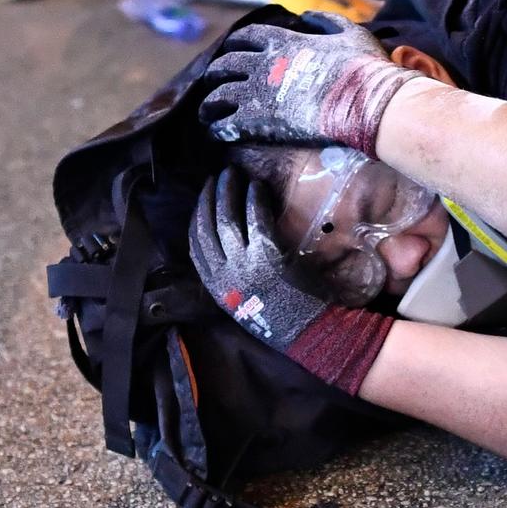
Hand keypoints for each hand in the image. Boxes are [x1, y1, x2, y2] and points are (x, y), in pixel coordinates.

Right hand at [189, 167, 328, 349]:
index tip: (202, 199)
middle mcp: (224, 275)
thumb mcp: (244, 299)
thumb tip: (228, 246)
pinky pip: (255, 221)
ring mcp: (244, 266)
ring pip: (227, 220)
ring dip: (229, 192)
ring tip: (233, 174)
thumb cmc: (283, 315)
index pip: (195, 244)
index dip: (196, 217)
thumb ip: (232, 275)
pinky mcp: (267, 257)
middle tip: (216, 177)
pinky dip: (254, 201)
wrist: (311, 333)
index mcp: (216, 287)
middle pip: (207, 227)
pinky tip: (256, 188)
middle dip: (209, 198)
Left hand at [198, 11, 421, 155]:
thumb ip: (326, 20)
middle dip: (217, 72)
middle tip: (216, 82)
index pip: (246, 37)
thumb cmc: (365, 69)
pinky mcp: (259, 122)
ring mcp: (258, 94)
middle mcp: (263, 65)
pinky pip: (226, 125)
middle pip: (225, 65)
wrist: (369, 104)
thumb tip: (306, 15)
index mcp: (283, 42)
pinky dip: (219, 128)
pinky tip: (218, 133)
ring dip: (210, 103)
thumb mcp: (351, 33)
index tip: (233, 51)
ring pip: (217, 96)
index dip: (236, 44)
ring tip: (207, 112)